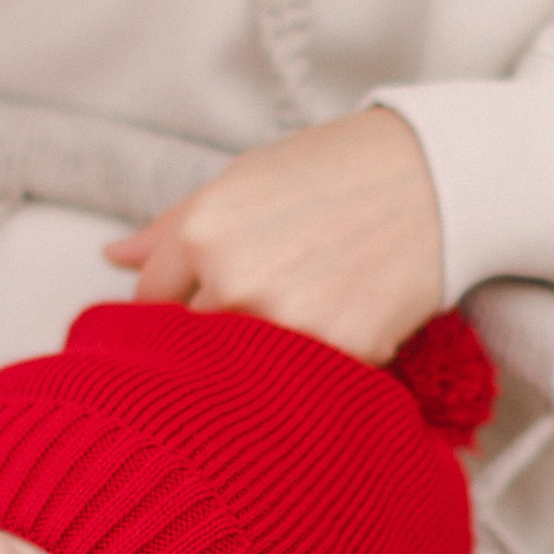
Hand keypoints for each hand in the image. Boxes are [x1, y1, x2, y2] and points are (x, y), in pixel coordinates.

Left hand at [103, 108, 443, 361]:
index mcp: (203, 232)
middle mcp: (235, 281)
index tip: (201, 304)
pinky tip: (344, 323)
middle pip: (190, 345)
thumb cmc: (338, 171)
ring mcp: (288, 322)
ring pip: (245, 371)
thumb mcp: (244, 180)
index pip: (149, 305)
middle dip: (216, 336)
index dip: (172, 308)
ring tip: (306, 311)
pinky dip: (319, 368)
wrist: (440, 178)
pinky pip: (307, 383)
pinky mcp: (342, 352)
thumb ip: (172, 228)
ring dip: (264, 359)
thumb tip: (113, 259)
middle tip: (264, 308)